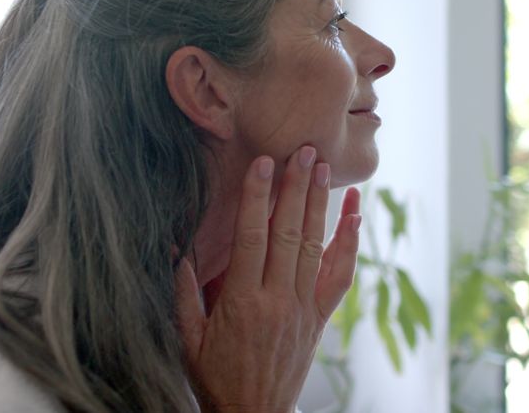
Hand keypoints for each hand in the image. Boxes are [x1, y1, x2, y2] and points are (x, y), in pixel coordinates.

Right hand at [175, 146, 362, 412]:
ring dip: (320, 204)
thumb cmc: (214, 377)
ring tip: (322, 168)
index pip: (252, 237)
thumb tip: (174, 244)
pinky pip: (339, 276)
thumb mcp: (187, 336)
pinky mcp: (319, 319)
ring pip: (315, 247)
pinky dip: (349, 243)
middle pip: (289, 233)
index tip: (263, 164)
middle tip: (303, 150)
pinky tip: (354, 214)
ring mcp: (303, 309)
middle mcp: (277, 300)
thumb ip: (182, 289)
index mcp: (241, 301)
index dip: (258, 197)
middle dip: (296, 188)